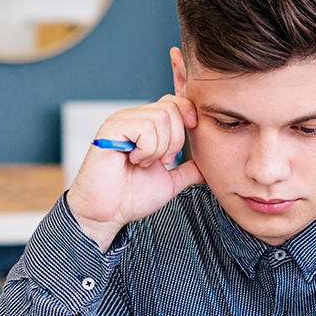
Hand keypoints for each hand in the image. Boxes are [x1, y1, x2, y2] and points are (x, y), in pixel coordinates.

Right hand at [66, 95, 204, 250]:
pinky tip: (133, 161)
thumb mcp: (169, 182)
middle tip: (161, 162)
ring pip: (160, 117)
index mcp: (145, 125)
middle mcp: (132, 118)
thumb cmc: (130, 198)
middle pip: (171, 108)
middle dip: (175, 140)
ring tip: (143, 163)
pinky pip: (144, 128)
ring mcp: (120, 121)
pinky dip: (146, 150)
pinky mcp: (111, 129)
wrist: (107, 213)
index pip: (173, 102)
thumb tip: (208, 168)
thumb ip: (188, 171)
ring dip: (159, 148)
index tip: (183, 145)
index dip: (186, 116)